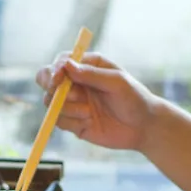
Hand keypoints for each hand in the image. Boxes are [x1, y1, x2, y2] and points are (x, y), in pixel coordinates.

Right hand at [35, 51, 159, 151]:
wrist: (144, 127)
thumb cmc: (135, 98)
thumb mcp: (117, 82)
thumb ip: (91, 74)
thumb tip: (66, 65)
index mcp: (87, 66)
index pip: (60, 62)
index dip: (54, 70)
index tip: (58, 79)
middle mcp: (76, 82)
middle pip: (46, 80)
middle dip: (52, 88)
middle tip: (69, 95)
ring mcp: (73, 103)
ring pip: (51, 103)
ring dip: (67, 108)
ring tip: (88, 112)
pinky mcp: (73, 122)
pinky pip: (59, 121)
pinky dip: (72, 122)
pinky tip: (89, 122)